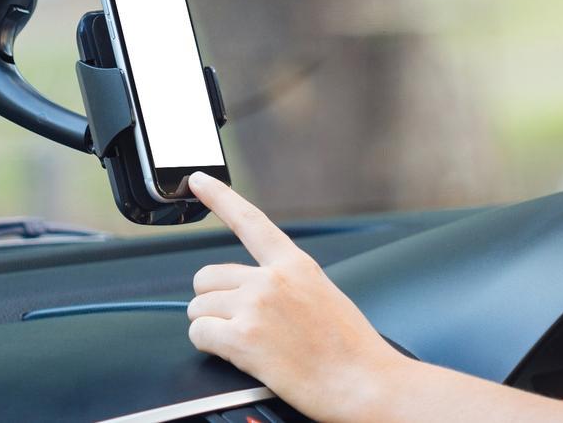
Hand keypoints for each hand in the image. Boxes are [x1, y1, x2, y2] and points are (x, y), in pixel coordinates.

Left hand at [186, 172, 407, 422]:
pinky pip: (199, 334)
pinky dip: (209, 346)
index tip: (197, 181)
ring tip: (246, 343)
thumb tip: (253, 292)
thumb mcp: (325, 297)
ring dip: (211, 327)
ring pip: (198, 309)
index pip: (250, 221)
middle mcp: (272, 279)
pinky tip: (237, 354)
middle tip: (238, 323)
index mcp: (296, 265)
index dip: (219, 197)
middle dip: (213, 301)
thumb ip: (287, 284)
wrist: (365, 382)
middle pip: (207, 277)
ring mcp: (256, 306)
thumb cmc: (352, 349)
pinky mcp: (243, 338)